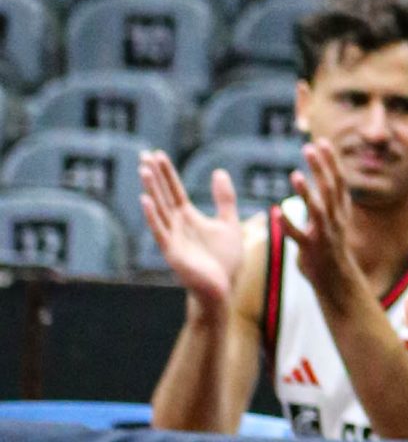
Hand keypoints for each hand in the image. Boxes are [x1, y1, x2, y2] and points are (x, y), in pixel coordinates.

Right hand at [139, 150, 243, 305]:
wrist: (223, 288)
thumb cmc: (225, 259)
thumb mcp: (230, 223)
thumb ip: (225, 199)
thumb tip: (219, 172)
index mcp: (188, 217)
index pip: (174, 189)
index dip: (167, 172)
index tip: (157, 153)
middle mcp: (177, 224)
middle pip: (163, 195)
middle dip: (155, 175)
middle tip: (143, 154)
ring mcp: (172, 237)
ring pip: (159, 209)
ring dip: (151, 190)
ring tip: (144, 170)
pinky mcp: (172, 252)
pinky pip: (160, 231)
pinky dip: (152, 216)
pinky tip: (144, 199)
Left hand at [280, 138, 365, 310]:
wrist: (336, 280)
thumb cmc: (332, 246)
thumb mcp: (337, 219)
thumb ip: (331, 198)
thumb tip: (325, 174)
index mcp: (341, 211)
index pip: (339, 181)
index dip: (332, 162)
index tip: (322, 141)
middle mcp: (335, 220)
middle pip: (330, 189)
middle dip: (320, 168)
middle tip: (309, 148)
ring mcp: (324, 234)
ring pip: (317, 210)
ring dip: (306, 192)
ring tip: (295, 175)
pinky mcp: (311, 249)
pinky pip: (298, 235)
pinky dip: (287, 224)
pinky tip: (276, 212)